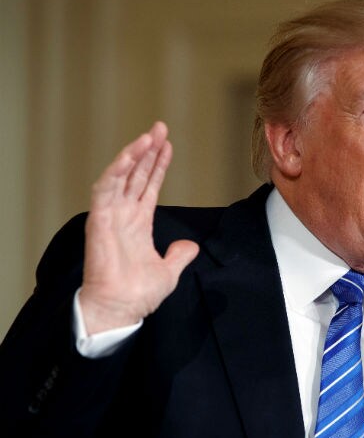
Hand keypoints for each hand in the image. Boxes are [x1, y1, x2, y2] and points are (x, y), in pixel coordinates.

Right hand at [79, 122, 199, 333]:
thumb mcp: (169, 271)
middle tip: (160, 128)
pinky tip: (130, 154)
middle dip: (148, 151)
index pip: (148, 186)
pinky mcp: (99, 219)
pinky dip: (117, 169)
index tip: (167, 146)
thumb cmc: (138, 294)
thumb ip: (179, 255)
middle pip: (136, 174)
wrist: (121, 309)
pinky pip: (106, 188)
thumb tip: (190, 246)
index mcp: (139, 223)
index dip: (157, 166)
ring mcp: (111, 215)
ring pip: (121, 175)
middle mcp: (124, 214)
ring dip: (134, 154)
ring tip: (150, 135)